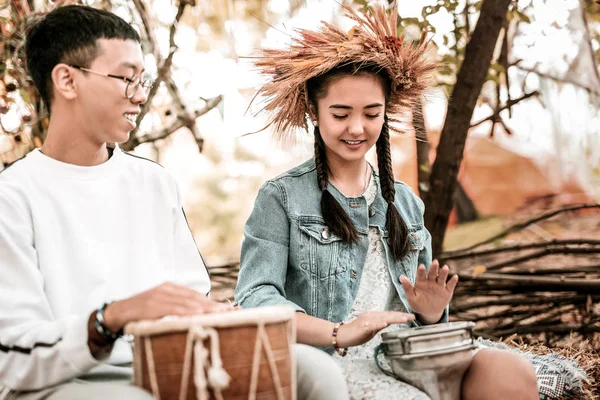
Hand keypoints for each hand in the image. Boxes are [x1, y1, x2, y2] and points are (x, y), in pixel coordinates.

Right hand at [103, 282, 233, 331]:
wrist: (116, 313)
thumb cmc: (142, 313)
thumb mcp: (162, 306)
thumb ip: (179, 308)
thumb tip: (201, 316)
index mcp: (171, 288)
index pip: (197, 296)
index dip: (213, 302)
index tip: (230, 308)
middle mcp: (167, 289)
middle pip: (195, 298)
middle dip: (213, 306)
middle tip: (231, 312)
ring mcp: (158, 296)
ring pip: (185, 304)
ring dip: (203, 310)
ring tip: (218, 315)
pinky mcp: (150, 306)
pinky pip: (171, 310)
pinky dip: (184, 313)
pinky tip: (196, 316)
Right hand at [336, 311, 413, 347]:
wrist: (342, 335)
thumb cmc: (356, 333)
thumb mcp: (371, 329)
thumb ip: (379, 325)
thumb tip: (388, 323)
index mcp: (374, 316)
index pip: (389, 315)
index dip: (400, 315)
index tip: (410, 316)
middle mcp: (371, 316)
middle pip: (389, 315)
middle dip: (401, 316)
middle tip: (412, 317)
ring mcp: (367, 321)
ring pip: (383, 318)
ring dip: (394, 318)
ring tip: (404, 319)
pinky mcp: (362, 327)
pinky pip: (372, 325)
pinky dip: (379, 324)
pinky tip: (385, 323)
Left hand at [399, 260, 457, 323]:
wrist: (429, 312)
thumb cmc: (418, 304)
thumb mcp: (411, 297)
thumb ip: (407, 287)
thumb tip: (401, 277)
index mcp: (421, 282)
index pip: (421, 275)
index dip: (421, 271)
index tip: (421, 266)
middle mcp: (430, 281)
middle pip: (432, 273)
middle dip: (433, 268)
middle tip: (435, 262)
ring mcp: (439, 286)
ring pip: (441, 277)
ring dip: (443, 273)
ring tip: (445, 267)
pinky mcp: (447, 291)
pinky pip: (450, 286)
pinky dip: (453, 281)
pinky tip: (455, 277)